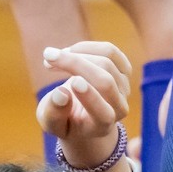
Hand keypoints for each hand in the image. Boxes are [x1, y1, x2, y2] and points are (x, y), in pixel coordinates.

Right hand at [36, 41, 133, 171]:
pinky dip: (89, 47)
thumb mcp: (51, 123)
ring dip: (78, 53)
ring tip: (53, 57)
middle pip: (105, 80)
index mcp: (103, 124)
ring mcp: (124, 88)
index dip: (90, 95)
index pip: (104, 109)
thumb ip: (54, 112)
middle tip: (48, 57)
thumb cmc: (63, 124)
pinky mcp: (123, 70)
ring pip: (108, 62)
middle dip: (76, 65)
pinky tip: (71, 50)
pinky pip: (111, 52)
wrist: (82, 118)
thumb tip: (62, 94)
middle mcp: (119, 107)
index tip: (69, 83)